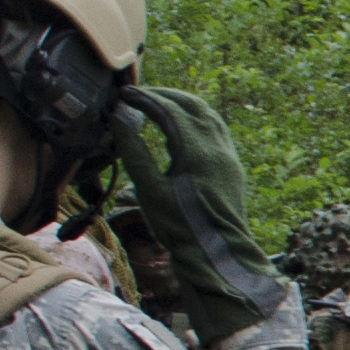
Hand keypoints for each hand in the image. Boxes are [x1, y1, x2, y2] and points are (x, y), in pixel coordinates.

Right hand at [113, 85, 282, 341]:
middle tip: (136, 94)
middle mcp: (217, 147)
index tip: (122, 94)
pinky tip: (179, 124)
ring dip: (181, 103)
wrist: (218, 254)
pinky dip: (195, 117)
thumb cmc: (179, 226)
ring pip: (206, 114)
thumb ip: (134, 150)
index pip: (168, 109)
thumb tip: (118, 116)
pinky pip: (215, 128)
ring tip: (154, 103)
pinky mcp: (231, 165)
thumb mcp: (148, 190)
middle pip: (191, 105)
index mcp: (196, 151)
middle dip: (163, 95)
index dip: (144, 98)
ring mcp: (228, 155)